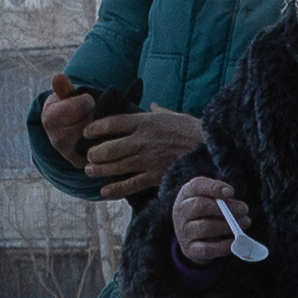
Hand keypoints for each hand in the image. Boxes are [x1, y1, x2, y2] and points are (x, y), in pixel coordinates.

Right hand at [38, 81, 100, 163]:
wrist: (66, 130)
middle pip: (93, 120)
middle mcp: (57, 141)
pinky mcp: (84, 164)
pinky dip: (106, 140)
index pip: (84, 104)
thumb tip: (58, 77)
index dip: (86, 100)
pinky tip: (99, 137)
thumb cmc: (67, 107)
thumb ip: (64, 87)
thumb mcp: (65, 95)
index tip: (82, 102)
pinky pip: (103, 148)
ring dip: (102, 128)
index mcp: (50, 120)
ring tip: (93, 125)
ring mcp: (71, 155)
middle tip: (88, 114)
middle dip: (95, 114)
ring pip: (100, 134)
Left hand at [81, 103, 204, 193]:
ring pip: (115, 166)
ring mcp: (147, 159)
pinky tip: (105, 191)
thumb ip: (159, 112)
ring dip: (99, 170)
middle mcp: (142, 140)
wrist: (211, 148)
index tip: (86, 133)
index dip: (94, 129)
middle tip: (88, 157)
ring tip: (90, 171)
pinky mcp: (154, 176)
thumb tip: (153, 106)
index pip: (112, 123)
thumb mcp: (175, 115)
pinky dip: (115, 189)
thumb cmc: (194, 131)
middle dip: (94, 153)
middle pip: (108, 147)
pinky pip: (130, 185)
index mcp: (145, 122)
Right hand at [170, 174, 248, 263]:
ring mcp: (183, 231)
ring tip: (245, 223)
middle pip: (200, 206)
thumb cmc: (207, 213)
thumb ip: (222, 197)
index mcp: (186, 194)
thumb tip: (237, 205)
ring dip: (228, 226)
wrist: (194, 238)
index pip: (196, 186)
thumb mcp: (212, 199)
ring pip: (205, 227)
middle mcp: (181, 211)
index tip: (231, 192)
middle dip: (225, 207)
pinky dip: (223, 246)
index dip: (214, 188)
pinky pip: (206, 249)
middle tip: (244, 209)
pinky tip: (234, 242)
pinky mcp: (189, 249)